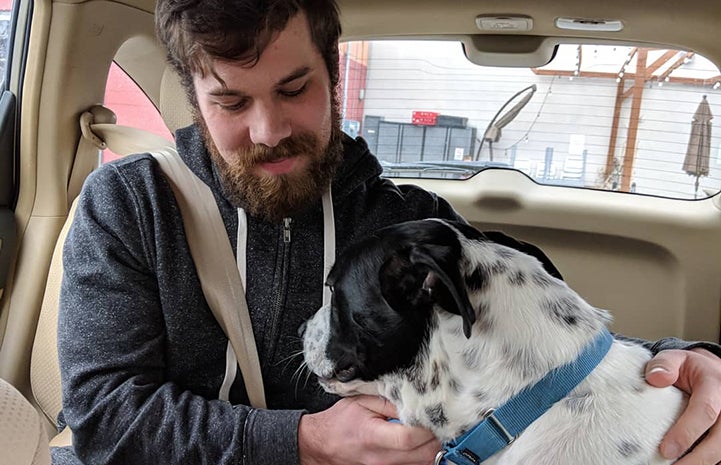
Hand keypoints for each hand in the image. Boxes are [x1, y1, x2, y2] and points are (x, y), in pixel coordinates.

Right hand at [298, 395, 439, 464]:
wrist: (320, 445)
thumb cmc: (339, 422)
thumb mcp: (361, 401)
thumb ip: (389, 400)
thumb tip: (415, 401)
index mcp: (372, 436)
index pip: (409, 437)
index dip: (426, 426)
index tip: (431, 414)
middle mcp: (379, 459)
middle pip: (424, 455)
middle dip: (436, 437)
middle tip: (436, 422)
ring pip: (424, 464)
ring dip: (432, 448)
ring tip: (428, 431)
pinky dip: (422, 457)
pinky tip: (419, 444)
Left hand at [645, 348, 720, 463]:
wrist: (711, 373)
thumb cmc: (689, 369)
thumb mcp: (675, 358)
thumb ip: (663, 364)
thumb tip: (656, 379)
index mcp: (715, 385)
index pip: (705, 411)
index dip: (686, 432)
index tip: (665, 450)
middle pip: (719, 441)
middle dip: (696, 459)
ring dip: (702, 464)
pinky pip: (720, 454)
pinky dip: (706, 462)